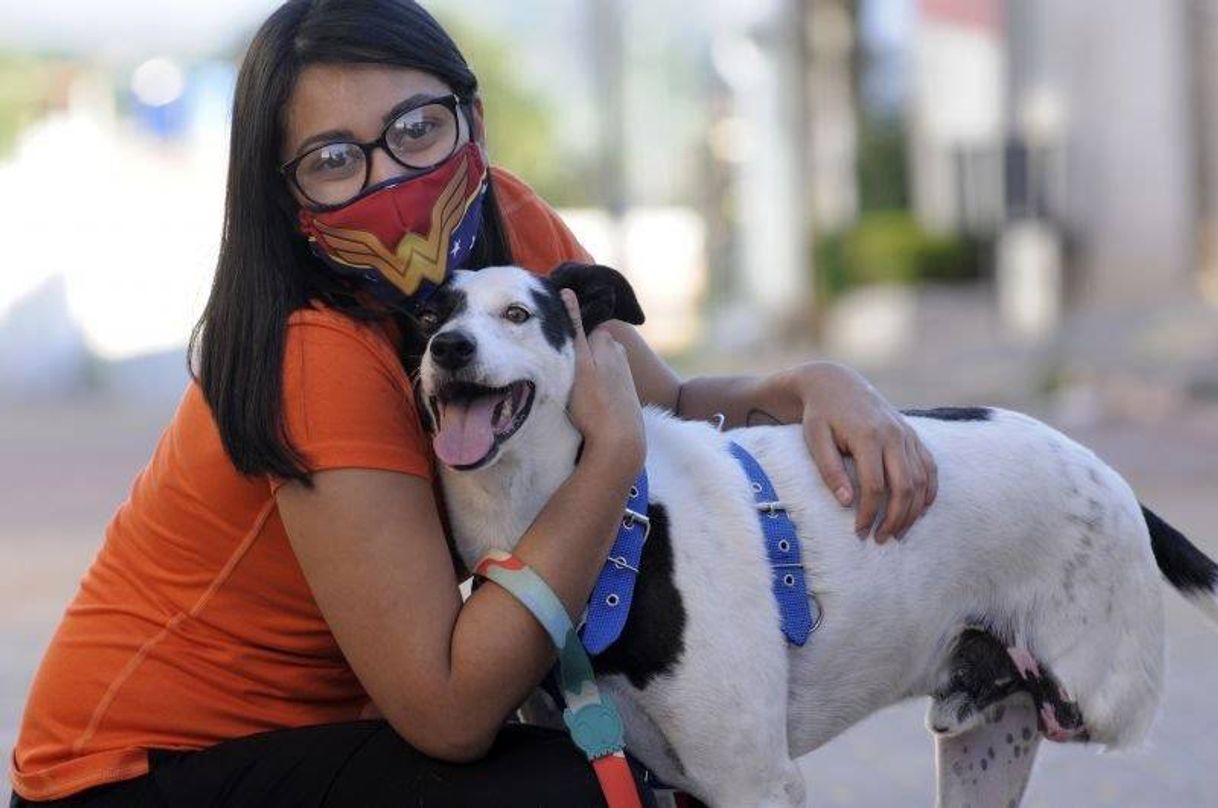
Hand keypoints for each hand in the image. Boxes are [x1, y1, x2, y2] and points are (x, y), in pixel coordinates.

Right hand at [561, 289, 645, 479]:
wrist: (620, 442)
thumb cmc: (594, 403)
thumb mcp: (577, 363)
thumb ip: (573, 328)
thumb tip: (567, 291)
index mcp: (606, 341)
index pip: (579, 327)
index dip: (563, 336)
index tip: (547, 348)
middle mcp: (619, 353)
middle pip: (587, 345)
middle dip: (573, 353)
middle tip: (553, 370)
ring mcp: (623, 374)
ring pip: (594, 364)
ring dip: (582, 372)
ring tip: (567, 389)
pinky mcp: (624, 393)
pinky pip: (601, 382)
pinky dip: (592, 387)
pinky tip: (584, 402)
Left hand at [784, 362, 937, 541]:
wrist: (835, 383)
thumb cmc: (820, 415)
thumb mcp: (815, 439)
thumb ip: (829, 469)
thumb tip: (846, 503)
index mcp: (868, 436)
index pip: (874, 486)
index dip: (869, 513)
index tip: (859, 532)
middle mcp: (893, 434)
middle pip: (904, 486)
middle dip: (895, 518)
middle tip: (880, 539)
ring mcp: (906, 434)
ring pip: (921, 480)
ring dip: (913, 511)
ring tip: (898, 532)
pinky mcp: (912, 434)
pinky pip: (929, 467)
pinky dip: (929, 491)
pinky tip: (919, 511)